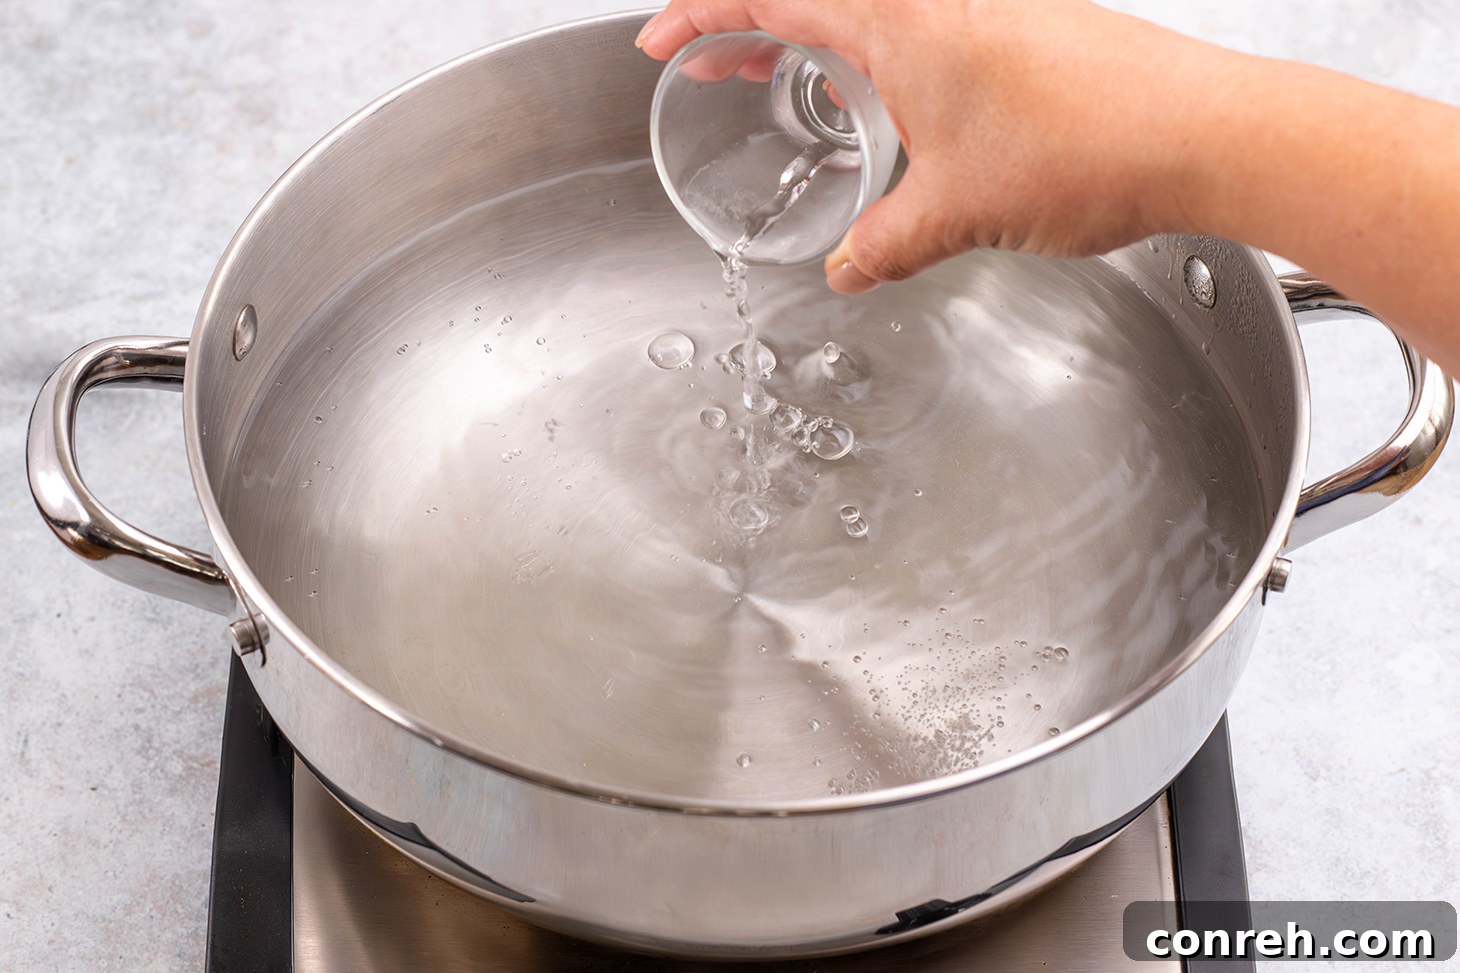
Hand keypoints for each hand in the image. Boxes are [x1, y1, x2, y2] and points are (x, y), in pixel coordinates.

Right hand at [638, 0, 1230, 291]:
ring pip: (871, 13)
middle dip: (750, 27)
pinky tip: (890, 108)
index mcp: (899, 20)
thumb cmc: (1089, 143)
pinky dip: (879, 55)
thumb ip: (883, 245)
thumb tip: (850, 269)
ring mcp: (984, 6)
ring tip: (788, 84)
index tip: (662, 46)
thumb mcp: (955, 211)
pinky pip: (923, 27)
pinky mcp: (1023, 27)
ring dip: (817, 42)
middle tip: (712, 63)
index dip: (702, 18)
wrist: (1203, 132)